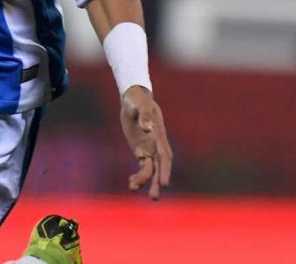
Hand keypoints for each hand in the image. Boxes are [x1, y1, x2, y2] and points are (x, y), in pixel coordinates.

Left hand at [120, 85, 172, 199]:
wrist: (134, 98)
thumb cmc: (138, 100)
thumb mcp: (140, 105)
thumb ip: (144, 116)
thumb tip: (147, 128)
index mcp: (158, 137)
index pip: (164, 157)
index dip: (164, 170)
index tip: (164, 183)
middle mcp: (155, 145)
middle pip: (158, 167)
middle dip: (156, 182)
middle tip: (154, 197)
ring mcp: (148, 148)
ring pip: (149, 169)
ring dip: (144, 181)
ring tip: (133, 190)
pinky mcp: (139, 149)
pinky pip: (141, 166)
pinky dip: (137, 175)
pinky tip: (131, 184)